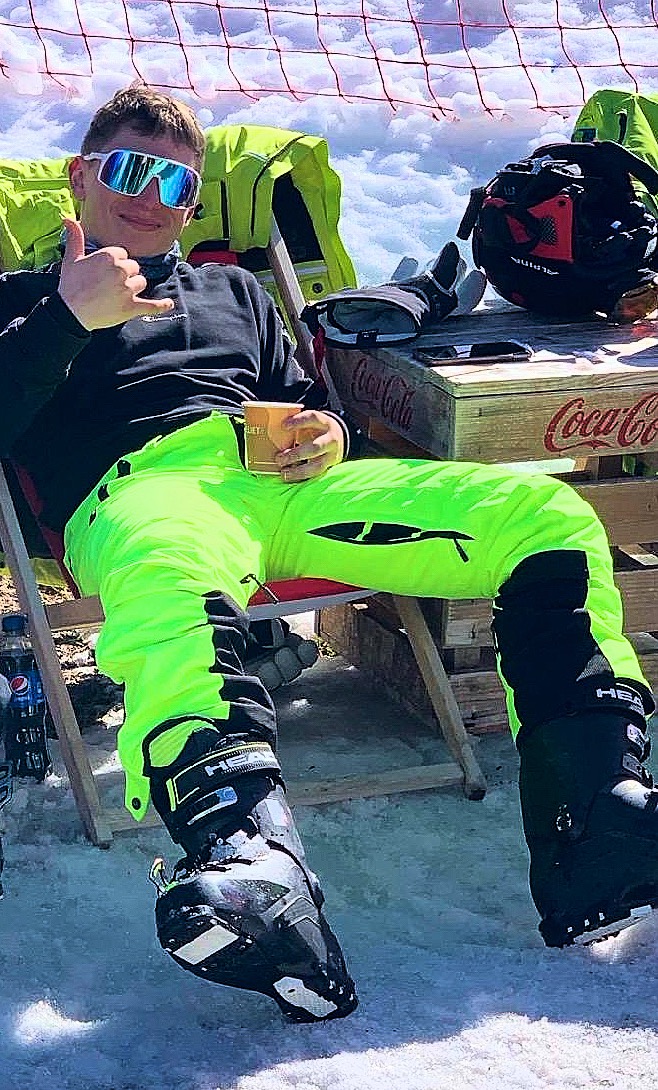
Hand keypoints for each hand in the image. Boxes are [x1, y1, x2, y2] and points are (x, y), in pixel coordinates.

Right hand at [57, 218, 174, 329]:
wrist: (70, 312)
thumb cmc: (70, 285)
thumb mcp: (71, 258)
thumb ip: (75, 237)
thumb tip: (69, 219)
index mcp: (109, 255)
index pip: (123, 255)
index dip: (114, 264)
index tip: (103, 273)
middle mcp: (121, 270)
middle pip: (134, 268)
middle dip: (124, 276)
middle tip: (107, 286)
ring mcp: (127, 289)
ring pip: (141, 282)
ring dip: (133, 288)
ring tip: (116, 295)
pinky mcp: (132, 307)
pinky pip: (152, 305)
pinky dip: (161, 306)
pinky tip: (169, 304)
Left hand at [276, 409, 344, 481]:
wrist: (341, 438)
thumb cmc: (318, 429)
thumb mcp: (312, 423)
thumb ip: (297, 425)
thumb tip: (274, 431)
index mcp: (325, 423)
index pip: (313, 418)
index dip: (299, 421)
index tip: (284, 426)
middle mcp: (330, 439)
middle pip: (315, 447)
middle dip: (296, 454)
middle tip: (279, 458)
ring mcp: (331, 455)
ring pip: (316, 465)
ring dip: (298, 471)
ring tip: (283, 472)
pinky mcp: (328, 467)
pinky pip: (315, 474)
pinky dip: (301, 477)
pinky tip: (289, 477)